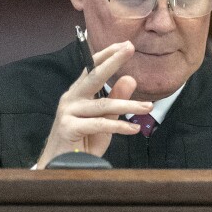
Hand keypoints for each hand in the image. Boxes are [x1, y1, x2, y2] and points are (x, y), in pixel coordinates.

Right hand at [35, 41, 152, 167]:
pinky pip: (99, 124)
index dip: (108, 55)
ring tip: (148, 107)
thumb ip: (116, 100)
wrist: (63, 167)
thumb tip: (130, 79)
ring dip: (128, 106)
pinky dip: (119, 127)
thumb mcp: (105, 119)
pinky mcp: (68, 127)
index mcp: (78, 93)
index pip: (92, 68)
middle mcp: (71, 98)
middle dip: (113, 61)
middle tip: (129, 48)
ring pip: (103, 105)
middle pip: (93, 76)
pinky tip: (134, 129)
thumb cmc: (84, 141)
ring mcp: (68, 112)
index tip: (125, 45)